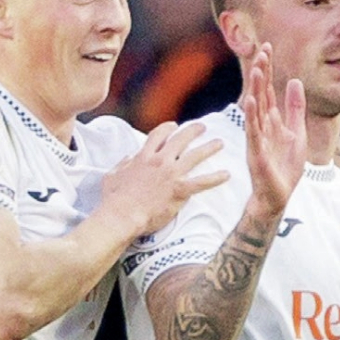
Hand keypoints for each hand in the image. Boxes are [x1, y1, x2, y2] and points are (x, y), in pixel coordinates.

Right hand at [102, 121, 228, 236]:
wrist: (122, 214)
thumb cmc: (114, 199)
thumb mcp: (112, 175)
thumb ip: (123, 164)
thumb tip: (129, 158)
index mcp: (143, 157)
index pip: (158, 135)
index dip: (168, 128)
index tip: (175, 125)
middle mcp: (159, 161)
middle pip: (180, 140)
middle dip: (193, 131)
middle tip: (203, 127)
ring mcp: (171, 174)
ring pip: (195, 156)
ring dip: (209, 148)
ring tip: (219, 143)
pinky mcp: (180, 190)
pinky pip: (202, 182)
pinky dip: (215, 178)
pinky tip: (226, 175)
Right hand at [242, 43, 306, 218]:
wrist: (278, 195)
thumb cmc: (285, 167)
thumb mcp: (297, 132)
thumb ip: (295, 108)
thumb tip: (295, 81)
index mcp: (271, 120)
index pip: (267, 89)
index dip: (267, 69)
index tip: (268, 48)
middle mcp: (261, 125)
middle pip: (260, 93)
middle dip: (261, 73)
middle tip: (262, 51)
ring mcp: (257, 138)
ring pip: (255, 109)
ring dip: (254, 89)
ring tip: (255, 70)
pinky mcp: (256, 152)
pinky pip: (253, 131)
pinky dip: (252, 116)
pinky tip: (251, 101)